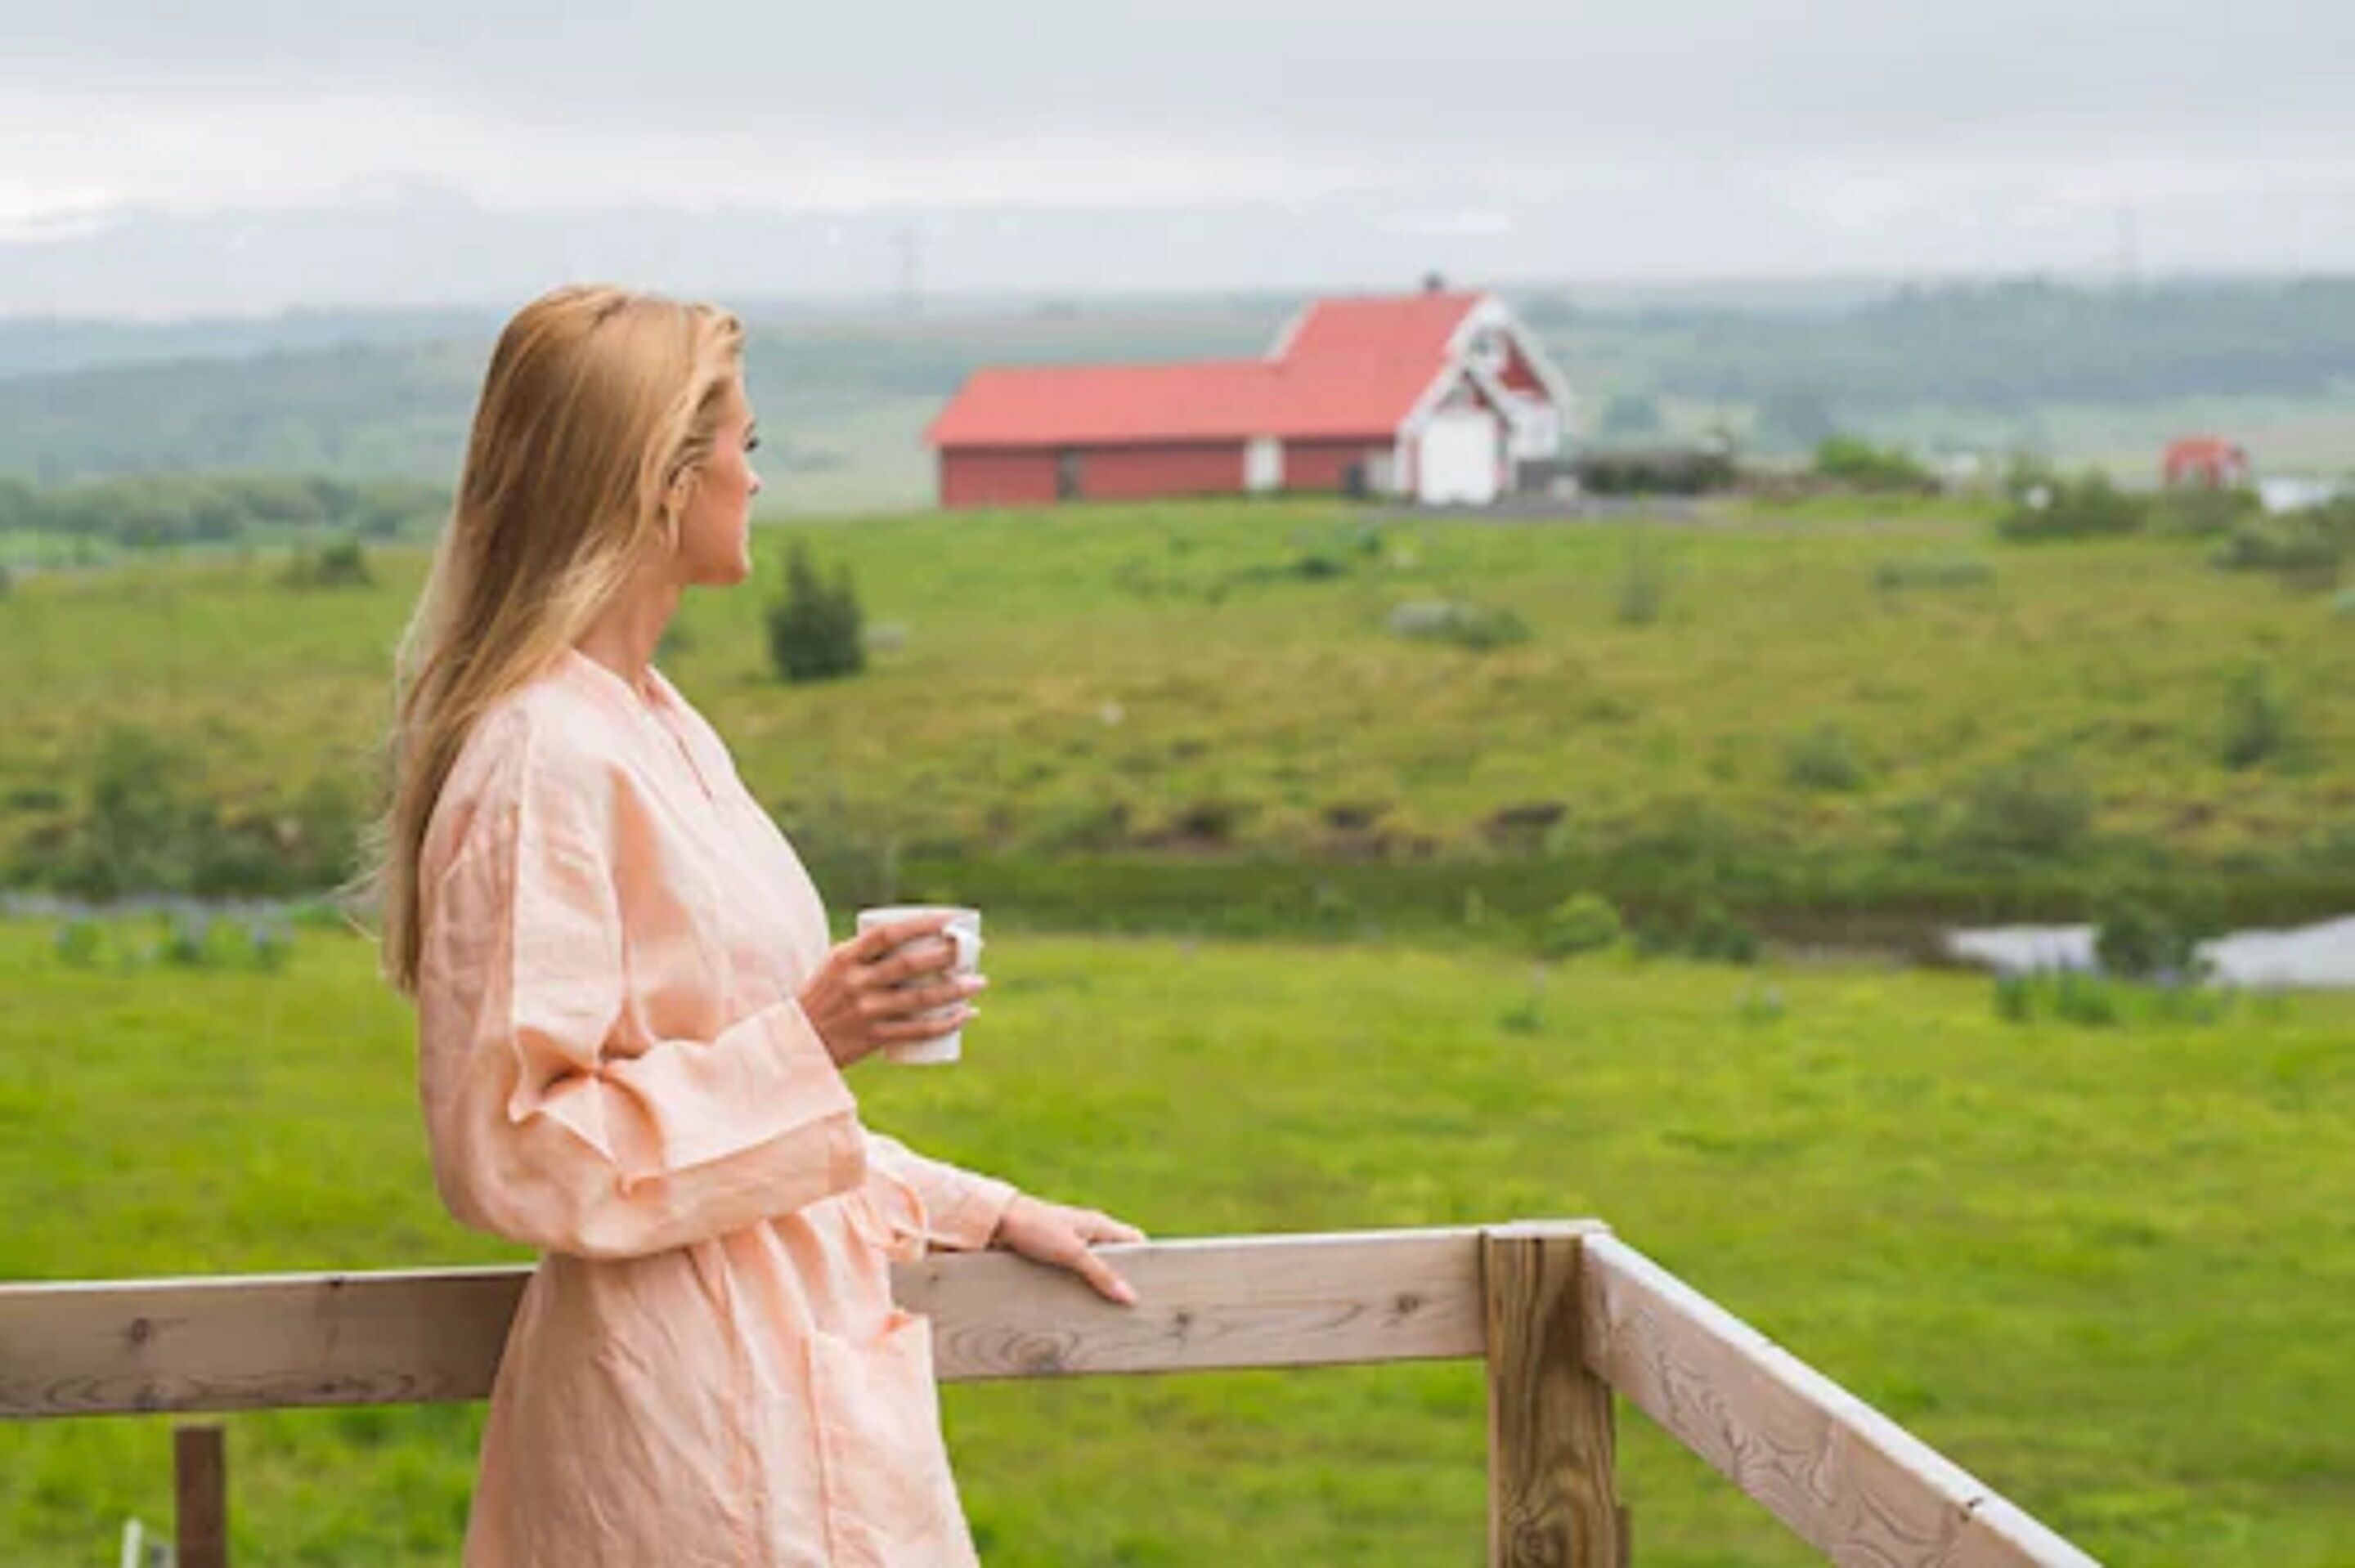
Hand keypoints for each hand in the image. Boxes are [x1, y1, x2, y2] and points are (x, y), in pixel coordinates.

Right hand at [796, 913, 985, 1069]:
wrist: (799, 1040)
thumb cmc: (826, 995)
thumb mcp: (837, 965)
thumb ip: (869, 951)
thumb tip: (918, 933)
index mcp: (846, 958)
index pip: (887, 933)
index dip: (921, 923)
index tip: (951, 917)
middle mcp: (856, 983)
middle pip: (909, 965)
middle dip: (946, 955)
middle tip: (973, 949)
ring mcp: (865, 1012)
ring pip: (919, 1000)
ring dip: (955, 991)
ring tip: (979, 981)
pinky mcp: (874, 1038)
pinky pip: (917, 1032)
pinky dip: (946, 1024)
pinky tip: (967, 1015)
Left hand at [989, 1195, 1146, 1305]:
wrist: (993, 1223)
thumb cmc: (1036, 1227)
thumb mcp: (1073, 1252)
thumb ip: (1102, 1275)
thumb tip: (1131, 1298)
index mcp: (1099, 1225)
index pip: (1135, 1241)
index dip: (1149, 1260)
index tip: (1159, 1285)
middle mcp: (1087, 1234)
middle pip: (1115, 1260)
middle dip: (1123, 1282)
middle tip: (1134, 1312)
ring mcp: (1068, 1247)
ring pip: (1092, 1272)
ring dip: (1097, 1291)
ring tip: (1107, 1319)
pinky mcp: (1050, 1259)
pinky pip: (1071, 1278)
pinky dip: (1076, 1293)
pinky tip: (1077, 1312)